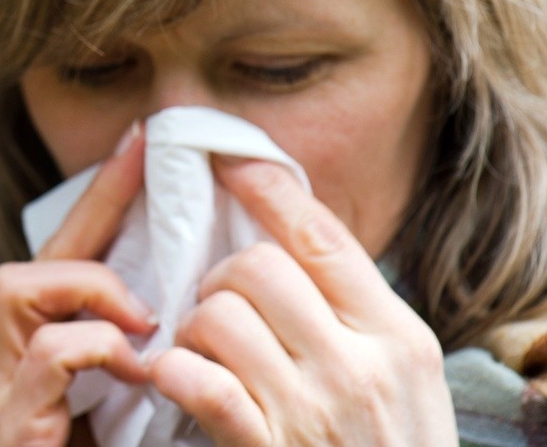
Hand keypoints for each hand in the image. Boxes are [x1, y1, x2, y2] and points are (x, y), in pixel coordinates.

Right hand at [0, 123, 157, 445]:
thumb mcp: (135, 408)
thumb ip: (149, 357)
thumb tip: (199, 304)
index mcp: (43, 357)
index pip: (69, 258)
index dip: (106, 196)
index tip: (149, 141)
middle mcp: (5, 366)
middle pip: (31, 259)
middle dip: (93, 219)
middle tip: (152, 187)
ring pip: (17, 288)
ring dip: (92, 291)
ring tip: (144, 321)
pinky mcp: (3, 425)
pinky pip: (45, 356)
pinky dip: (95, 348)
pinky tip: (136, 367)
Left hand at [148, 157, 456, 444]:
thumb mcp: (400, 381)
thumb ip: (353, 317)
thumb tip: (289, 241)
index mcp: (398, 337)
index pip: (323, 237)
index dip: (268, 188)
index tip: (228, 160)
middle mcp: (360, 365)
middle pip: (258, 267)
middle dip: (219, 278)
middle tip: (215, 306)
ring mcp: (313, 412)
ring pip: (219, 316)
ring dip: (191, 329)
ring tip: (197, 352)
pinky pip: (203, 383)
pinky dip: (175, 373)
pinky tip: (172, 379)